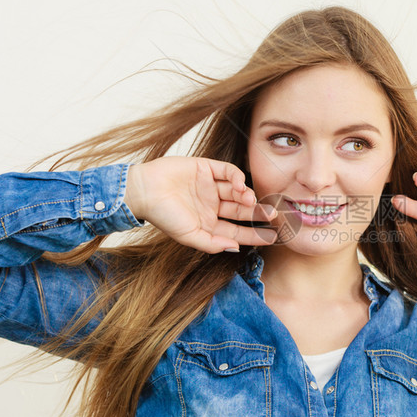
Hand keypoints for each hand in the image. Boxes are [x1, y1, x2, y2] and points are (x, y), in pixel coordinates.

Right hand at [124, 156, 277, 253]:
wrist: (143, 190)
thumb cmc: (162, 216)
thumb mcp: (189, 236)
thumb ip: (212, 244)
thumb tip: (236, 248)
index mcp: (208, 223)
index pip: (237, 230)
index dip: (255, 234)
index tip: (272, 237)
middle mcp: (212, 205)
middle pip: (241, 210)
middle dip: (258, 213)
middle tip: (273, 215)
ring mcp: (210, 186)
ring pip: (237, 191)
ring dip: (247, 196)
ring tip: (250, 201)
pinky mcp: (206, 168)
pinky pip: (228, 172)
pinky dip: (238, 178)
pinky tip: (240, 186)